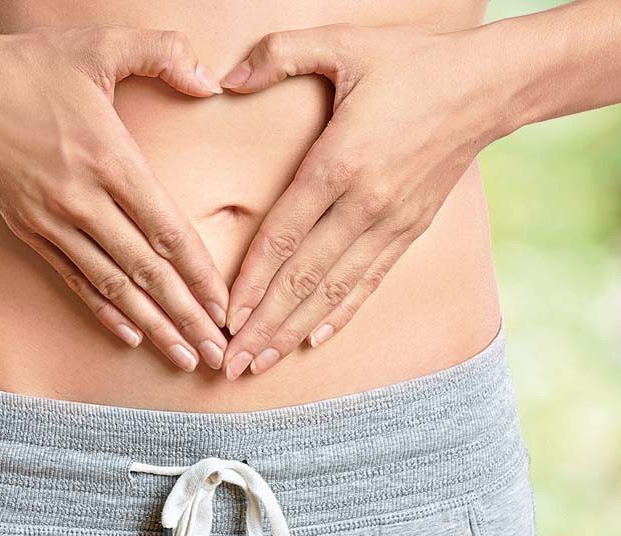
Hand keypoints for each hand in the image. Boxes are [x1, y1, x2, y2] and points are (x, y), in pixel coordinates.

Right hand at [0, 25, 229, 371]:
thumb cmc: (33, 67)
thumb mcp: (100, 44)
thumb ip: (164, 53)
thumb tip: (211, 81)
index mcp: (112, 161)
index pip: (168, 232)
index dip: (200, 275)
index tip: (225, 309)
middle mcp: (86, 201)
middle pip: (148, 272)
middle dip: (187, 317)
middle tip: (217, 355)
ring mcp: (56, 222)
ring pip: (114, 286)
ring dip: (152, 326)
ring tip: (182, 357)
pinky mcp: (32, 231)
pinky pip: (74, 279)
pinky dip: (103, 310)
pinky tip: (129, 335)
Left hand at [218, 24, 504, 378]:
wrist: (489, 87)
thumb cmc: (411, 64)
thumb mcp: (343, 42)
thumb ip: (279, 53)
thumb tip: (226, 79)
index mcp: (341, 162)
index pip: (283, 236)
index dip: (251, 281)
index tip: (224, 316)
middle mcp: (365, 204)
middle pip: (304, 277)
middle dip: (264, 325)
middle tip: (233, 363)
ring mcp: (391, 224)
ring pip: (334, 291)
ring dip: (294, 331)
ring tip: (263, 363)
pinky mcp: (410, 231)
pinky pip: (369, 283)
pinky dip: (340, 315)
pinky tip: (314, 339)